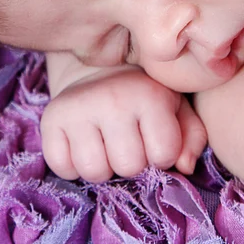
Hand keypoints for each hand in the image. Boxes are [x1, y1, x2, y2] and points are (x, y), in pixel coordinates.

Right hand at [40, 67, 206, 182]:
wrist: (99, 72)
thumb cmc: (144, 97)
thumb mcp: (176, 108)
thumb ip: (192, 136)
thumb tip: (185, 165)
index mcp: (149, 94)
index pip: (164, 155)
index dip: (161, 154)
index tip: (154, 136)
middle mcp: (113, 98)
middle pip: (128, 166)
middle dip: (131, 161)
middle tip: (127, 139)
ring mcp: (79, 107)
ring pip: (94, 171)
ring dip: (102, 166)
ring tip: (106, 142)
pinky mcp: (51, 118)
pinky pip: (63, 167)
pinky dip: (73, 164)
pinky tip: (83, 142)